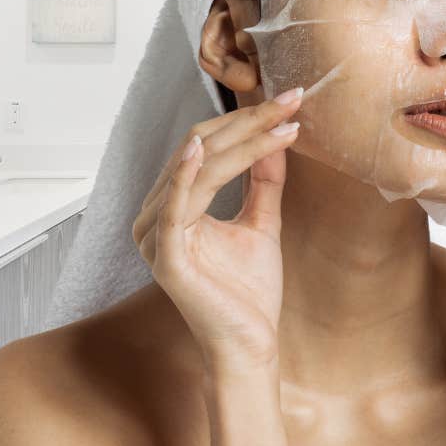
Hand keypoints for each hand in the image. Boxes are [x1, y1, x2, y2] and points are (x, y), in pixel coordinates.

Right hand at [132, 87, 303, 371]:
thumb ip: (263, 180)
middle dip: (248, 122)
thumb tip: (275, 135)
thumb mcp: (261, 222)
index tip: (289, 102)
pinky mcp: (164, 255)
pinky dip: (185, 174)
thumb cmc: (249, 292)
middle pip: (200, 149)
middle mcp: (154, 215)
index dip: (246, 121)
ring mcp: (154, 235)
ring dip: (241, 141)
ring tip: (281, 123)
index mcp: (172, 206)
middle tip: (291, 101)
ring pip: (198, 169)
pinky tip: (199, 149)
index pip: (205, 146)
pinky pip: (174, 206)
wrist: (250, 344)